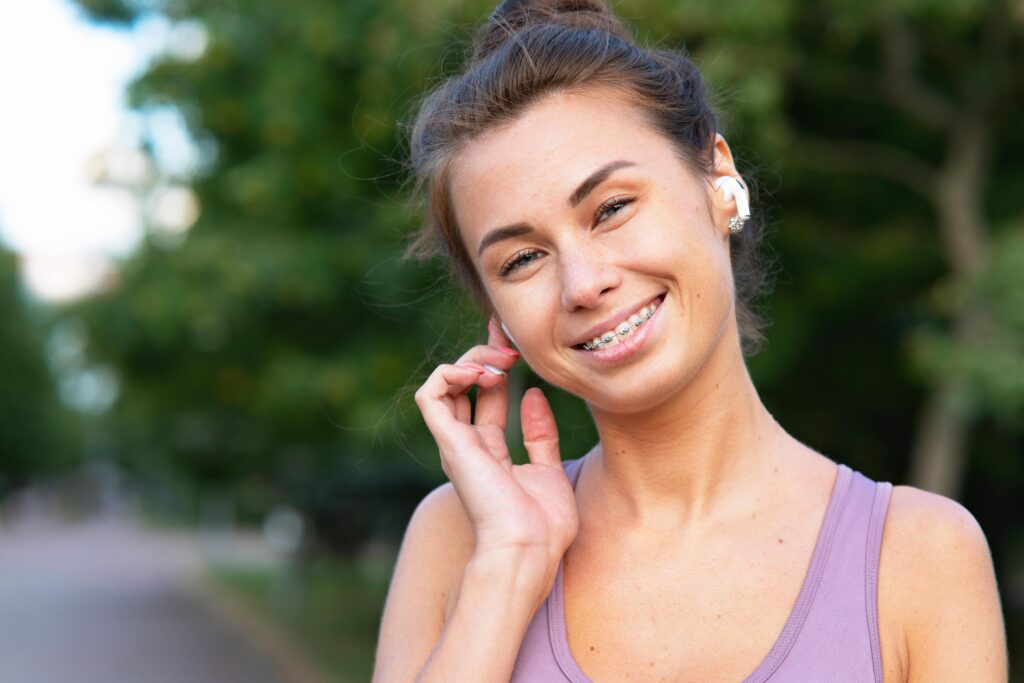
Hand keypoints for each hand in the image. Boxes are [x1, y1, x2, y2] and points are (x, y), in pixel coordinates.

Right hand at [414, 316, 578, 567]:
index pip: (488, 395)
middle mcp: (467, 445)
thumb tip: (534, 396)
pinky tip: (482, 373)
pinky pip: (431, 395)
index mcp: (489, 451)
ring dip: (471, 360)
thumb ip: (540, 434)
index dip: (498, 364)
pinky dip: (450, 374)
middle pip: (465, 384)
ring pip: (445, 383)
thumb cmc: (543, 524)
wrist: (529, 548)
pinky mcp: (449, 443)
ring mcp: (455, 444)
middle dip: (485, 352)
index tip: (516, 340)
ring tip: (501, 360)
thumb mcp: (549, 469)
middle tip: (511, 341)